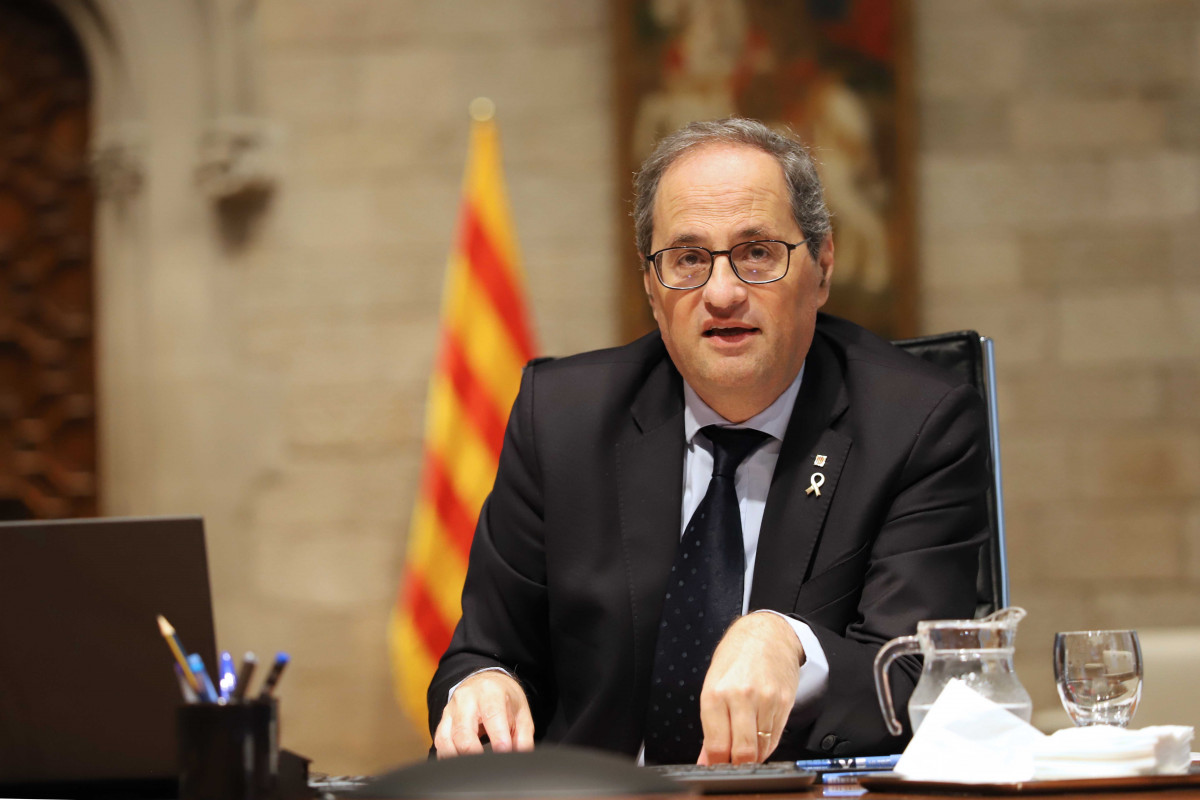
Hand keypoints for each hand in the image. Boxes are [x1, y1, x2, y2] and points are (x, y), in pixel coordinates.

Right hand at [433, 670, 534, 757]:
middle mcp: (466, 699)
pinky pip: (440, 743)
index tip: (505, 754)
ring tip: (474, 768)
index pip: (492, 715)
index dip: (498, 738)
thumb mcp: (521, 713)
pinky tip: (460, 764)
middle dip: (475, 754)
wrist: (485, 682)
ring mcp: (451, 710)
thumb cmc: (504, 699)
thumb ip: (523, 738)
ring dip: (459, 758)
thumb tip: (521, 758)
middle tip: (488, 767)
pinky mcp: (442, 722)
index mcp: (490, 692)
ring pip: (447, 740)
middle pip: (464, 732)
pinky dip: (448, 757)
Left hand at [697, 612, 803, 764]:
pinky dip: (766, 744)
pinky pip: (775, 738)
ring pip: (761, 748)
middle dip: (735, 765)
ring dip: (752, 756)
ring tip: (744, 749)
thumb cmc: (736, 656)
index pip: (717, 745)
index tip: (714, 768)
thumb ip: (711, 724)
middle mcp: (741, 697)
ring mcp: (766, 700)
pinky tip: (758, 737)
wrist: (767, 633)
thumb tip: (707, 757)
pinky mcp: (784, 703)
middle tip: (731, 765)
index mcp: (716, 693)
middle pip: (742, 752)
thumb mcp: (713, 684)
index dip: (715, 764)